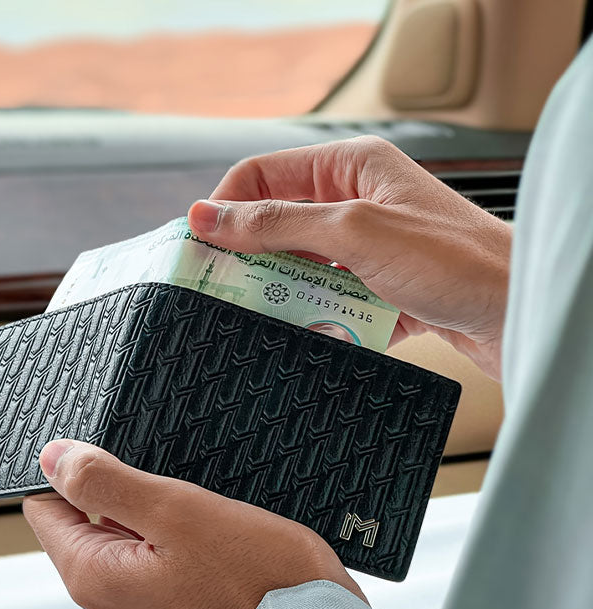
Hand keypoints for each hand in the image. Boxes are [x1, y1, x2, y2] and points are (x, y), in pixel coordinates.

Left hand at [23, 439, 365, 608]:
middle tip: (183, 510)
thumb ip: (104, 481)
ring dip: (159, 532)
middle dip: (128, 506)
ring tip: (209, 539)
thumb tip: (52, 459)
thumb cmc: (258, 581)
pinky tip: (219, 561)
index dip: (80, 478)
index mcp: (92, 581)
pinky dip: (178, 559)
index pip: (48, 511)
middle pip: (89, 531)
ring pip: (128, 552)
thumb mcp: (175, 510)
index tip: (126, 474)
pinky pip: (156, 578)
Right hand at [188, 136, 511, 380]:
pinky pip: (327, 300)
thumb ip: (277, 223)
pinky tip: (316, 332)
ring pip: (299, 268)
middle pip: (277, 225)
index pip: (263, 175)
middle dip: (251, 258)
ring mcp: (366, 248)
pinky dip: (317, 318)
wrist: (516, 311)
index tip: (201, 246)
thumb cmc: (452, 258)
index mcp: (350, 166)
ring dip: (284, 292)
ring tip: (271, 315)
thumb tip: (208, 216)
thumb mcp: (353, 231)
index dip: (226, 207)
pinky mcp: (375, 288)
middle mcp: (356, 201)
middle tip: (224, 288)